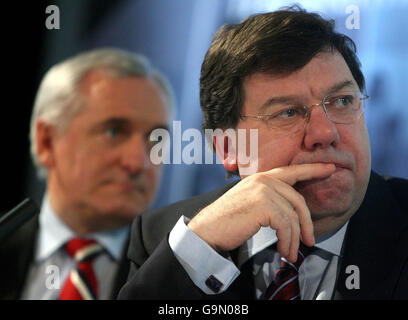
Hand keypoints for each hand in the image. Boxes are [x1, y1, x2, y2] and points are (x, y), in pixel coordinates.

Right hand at [188, 163, 335, 262]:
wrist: (207, 229)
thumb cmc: (227, 220)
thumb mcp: (250, 202)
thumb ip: (268, 199)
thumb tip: (291, 212)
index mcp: (260, 177)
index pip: (292, 171)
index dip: (312, 169)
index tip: (330, 169)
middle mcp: (263, 180)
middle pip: (298, 200)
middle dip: (306, 223)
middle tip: (309, 240)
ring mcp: (263, 190)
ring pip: (292, 216)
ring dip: (294, 238)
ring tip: (290, 252)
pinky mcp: (263, 205)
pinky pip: (286, 225)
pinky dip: (287, 241)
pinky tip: (283, 249)